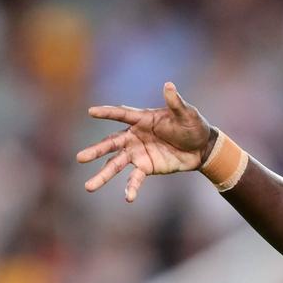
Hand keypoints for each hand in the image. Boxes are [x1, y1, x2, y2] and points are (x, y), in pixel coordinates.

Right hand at [76, 82, 213, 201]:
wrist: (202, 148)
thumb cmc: (193, 126)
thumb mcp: (187, 114)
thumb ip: (176, 103)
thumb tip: (169, 85)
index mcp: (142, 120)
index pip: (122, 114)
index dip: (107, 112)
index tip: (91, 111)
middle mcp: (134, 136)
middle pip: (111, 143)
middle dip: (96, 151)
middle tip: (80, 158)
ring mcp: (138, 153)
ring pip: (116, 164)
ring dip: (103, 175)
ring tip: (88, 187)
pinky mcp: (146, 167)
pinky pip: (135, 178)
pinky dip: (131, 188)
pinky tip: (128, 198)